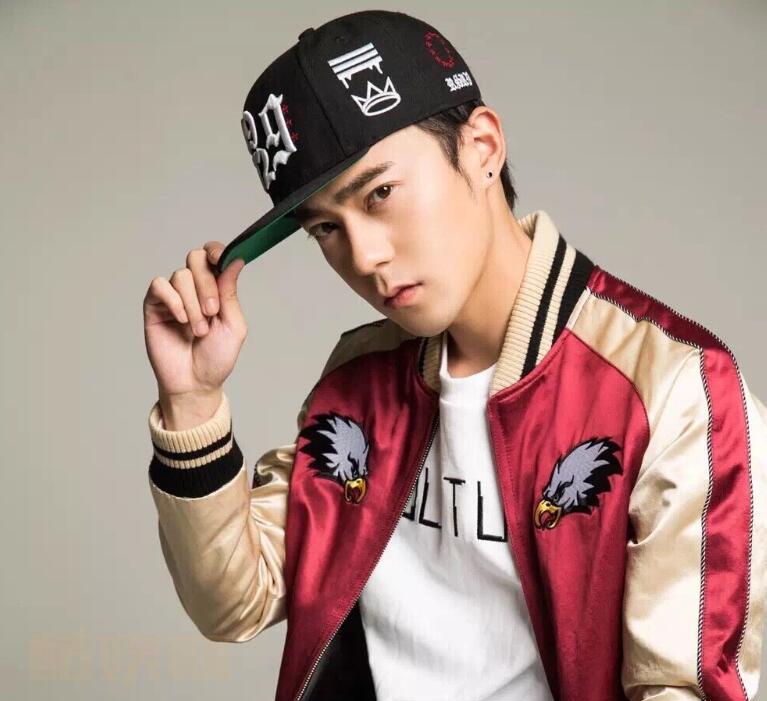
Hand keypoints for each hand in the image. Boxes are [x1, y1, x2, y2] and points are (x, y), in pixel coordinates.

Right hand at [143, 243, 245, 425]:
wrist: (196, 383)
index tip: (220, 259)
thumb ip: (231, 292)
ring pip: (181, 276)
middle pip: (195, 259)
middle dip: (207, 283)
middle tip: (213, 311)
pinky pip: (160, 286)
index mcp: (216, 288)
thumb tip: (235, 259)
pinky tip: (181, 320)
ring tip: (198, 330)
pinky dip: (173, 300)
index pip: (212, 256)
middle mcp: (194, 288)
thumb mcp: (233, 325)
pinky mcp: (154, 306)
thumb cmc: (217, 358)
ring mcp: (173, 296)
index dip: (215, 250)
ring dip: (193, 303)